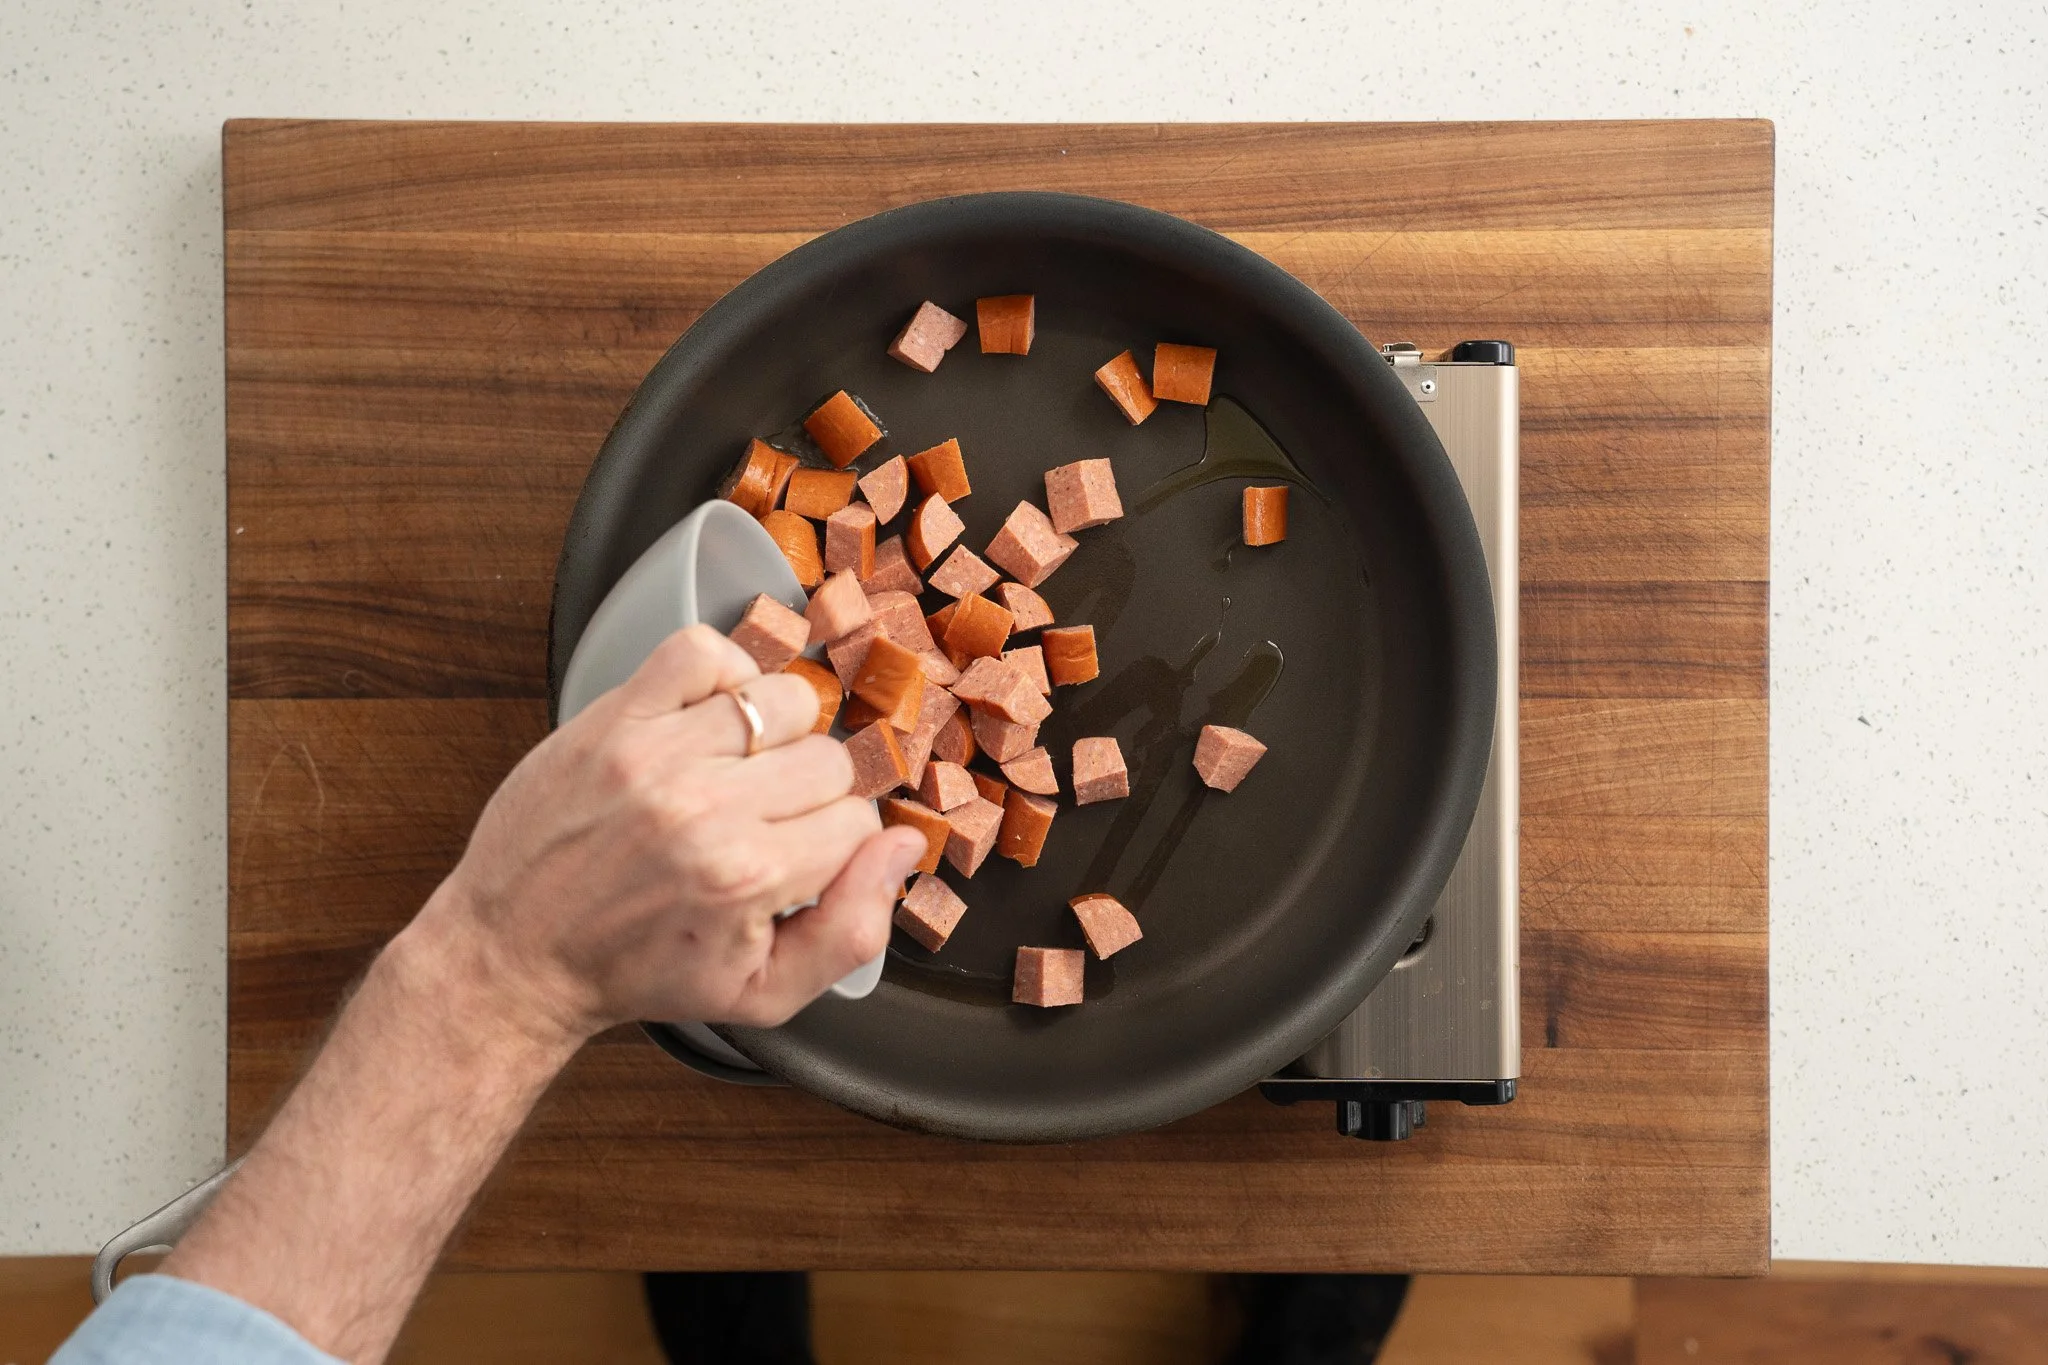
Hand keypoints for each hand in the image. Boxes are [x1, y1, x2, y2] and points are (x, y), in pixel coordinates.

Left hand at [416, 624, 927, 1043]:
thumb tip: (906, 846)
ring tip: (744, 768)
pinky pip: (703, 652)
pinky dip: (724, 673)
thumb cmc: (637, 972)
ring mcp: (656, 754)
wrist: (516, 953)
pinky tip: (713, 717)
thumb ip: (852, 931)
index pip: (857, 820)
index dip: (841, 840)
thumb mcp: (763, 993)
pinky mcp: (614, 718)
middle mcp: (704, 808)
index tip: (804, 854)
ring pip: (783, 698)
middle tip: (768, 821)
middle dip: (812, 793)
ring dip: (777, 732)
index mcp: (747, 877)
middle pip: (829, 758)